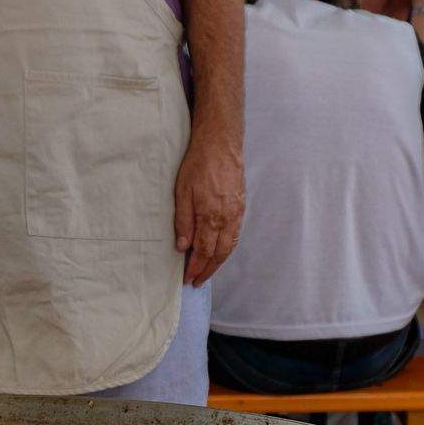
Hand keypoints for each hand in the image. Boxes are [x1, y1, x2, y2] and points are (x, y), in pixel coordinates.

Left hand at [173, 122, 244, 287]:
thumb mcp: (182, 192)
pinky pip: (236, 233)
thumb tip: (183, 246)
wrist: (221, 143)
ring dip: (219, 261)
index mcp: (211, 216)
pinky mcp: (241, 205)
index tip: (189, 279)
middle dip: (208, 269)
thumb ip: (183, 221)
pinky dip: (228, 247)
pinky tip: (220, 249)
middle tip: (198, 281)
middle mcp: (228, 218)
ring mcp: (237, 212)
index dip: (196, 267)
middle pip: (219, 253)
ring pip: (230, 245)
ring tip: (207, 270)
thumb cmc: (198, 164)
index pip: (203, 250)